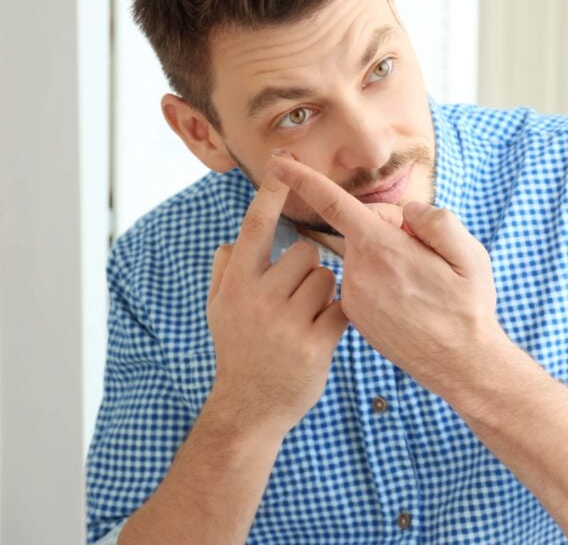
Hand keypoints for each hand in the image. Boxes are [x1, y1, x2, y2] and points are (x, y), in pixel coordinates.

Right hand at [205, 171, 348, 435]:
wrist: (249, 408)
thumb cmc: (238, 352)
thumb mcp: (218, 311)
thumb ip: (224, 273)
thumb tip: (230, 242)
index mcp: (235, 285)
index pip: (255, 229)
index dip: (272, 196)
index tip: (284, 166)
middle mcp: (258, 299)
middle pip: (305, 253)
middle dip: (308, 269)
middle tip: (296, 298)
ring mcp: (286, 322)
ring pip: (326, 278)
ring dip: (324, 294)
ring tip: (304, 320)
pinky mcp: (315, 343)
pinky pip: (341, 308)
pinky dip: (337, 318)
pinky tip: (320, 334)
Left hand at [266, 156, 503, 398]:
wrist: (460, 364)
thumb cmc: (468, 307)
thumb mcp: (469, 255)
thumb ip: (436, 222)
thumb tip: (406, 213)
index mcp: (382, 250)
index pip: (335, 205)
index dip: (304, 182)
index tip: (277, 164)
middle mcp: (359, 273)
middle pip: (362, 229)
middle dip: (388, 230)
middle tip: (426, 258)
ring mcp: (354, 297)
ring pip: (364, 256)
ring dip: (386, 258)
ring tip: (420, 286)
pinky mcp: (355, 315)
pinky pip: (364, 280)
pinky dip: (383, 280)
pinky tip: (408, 302)